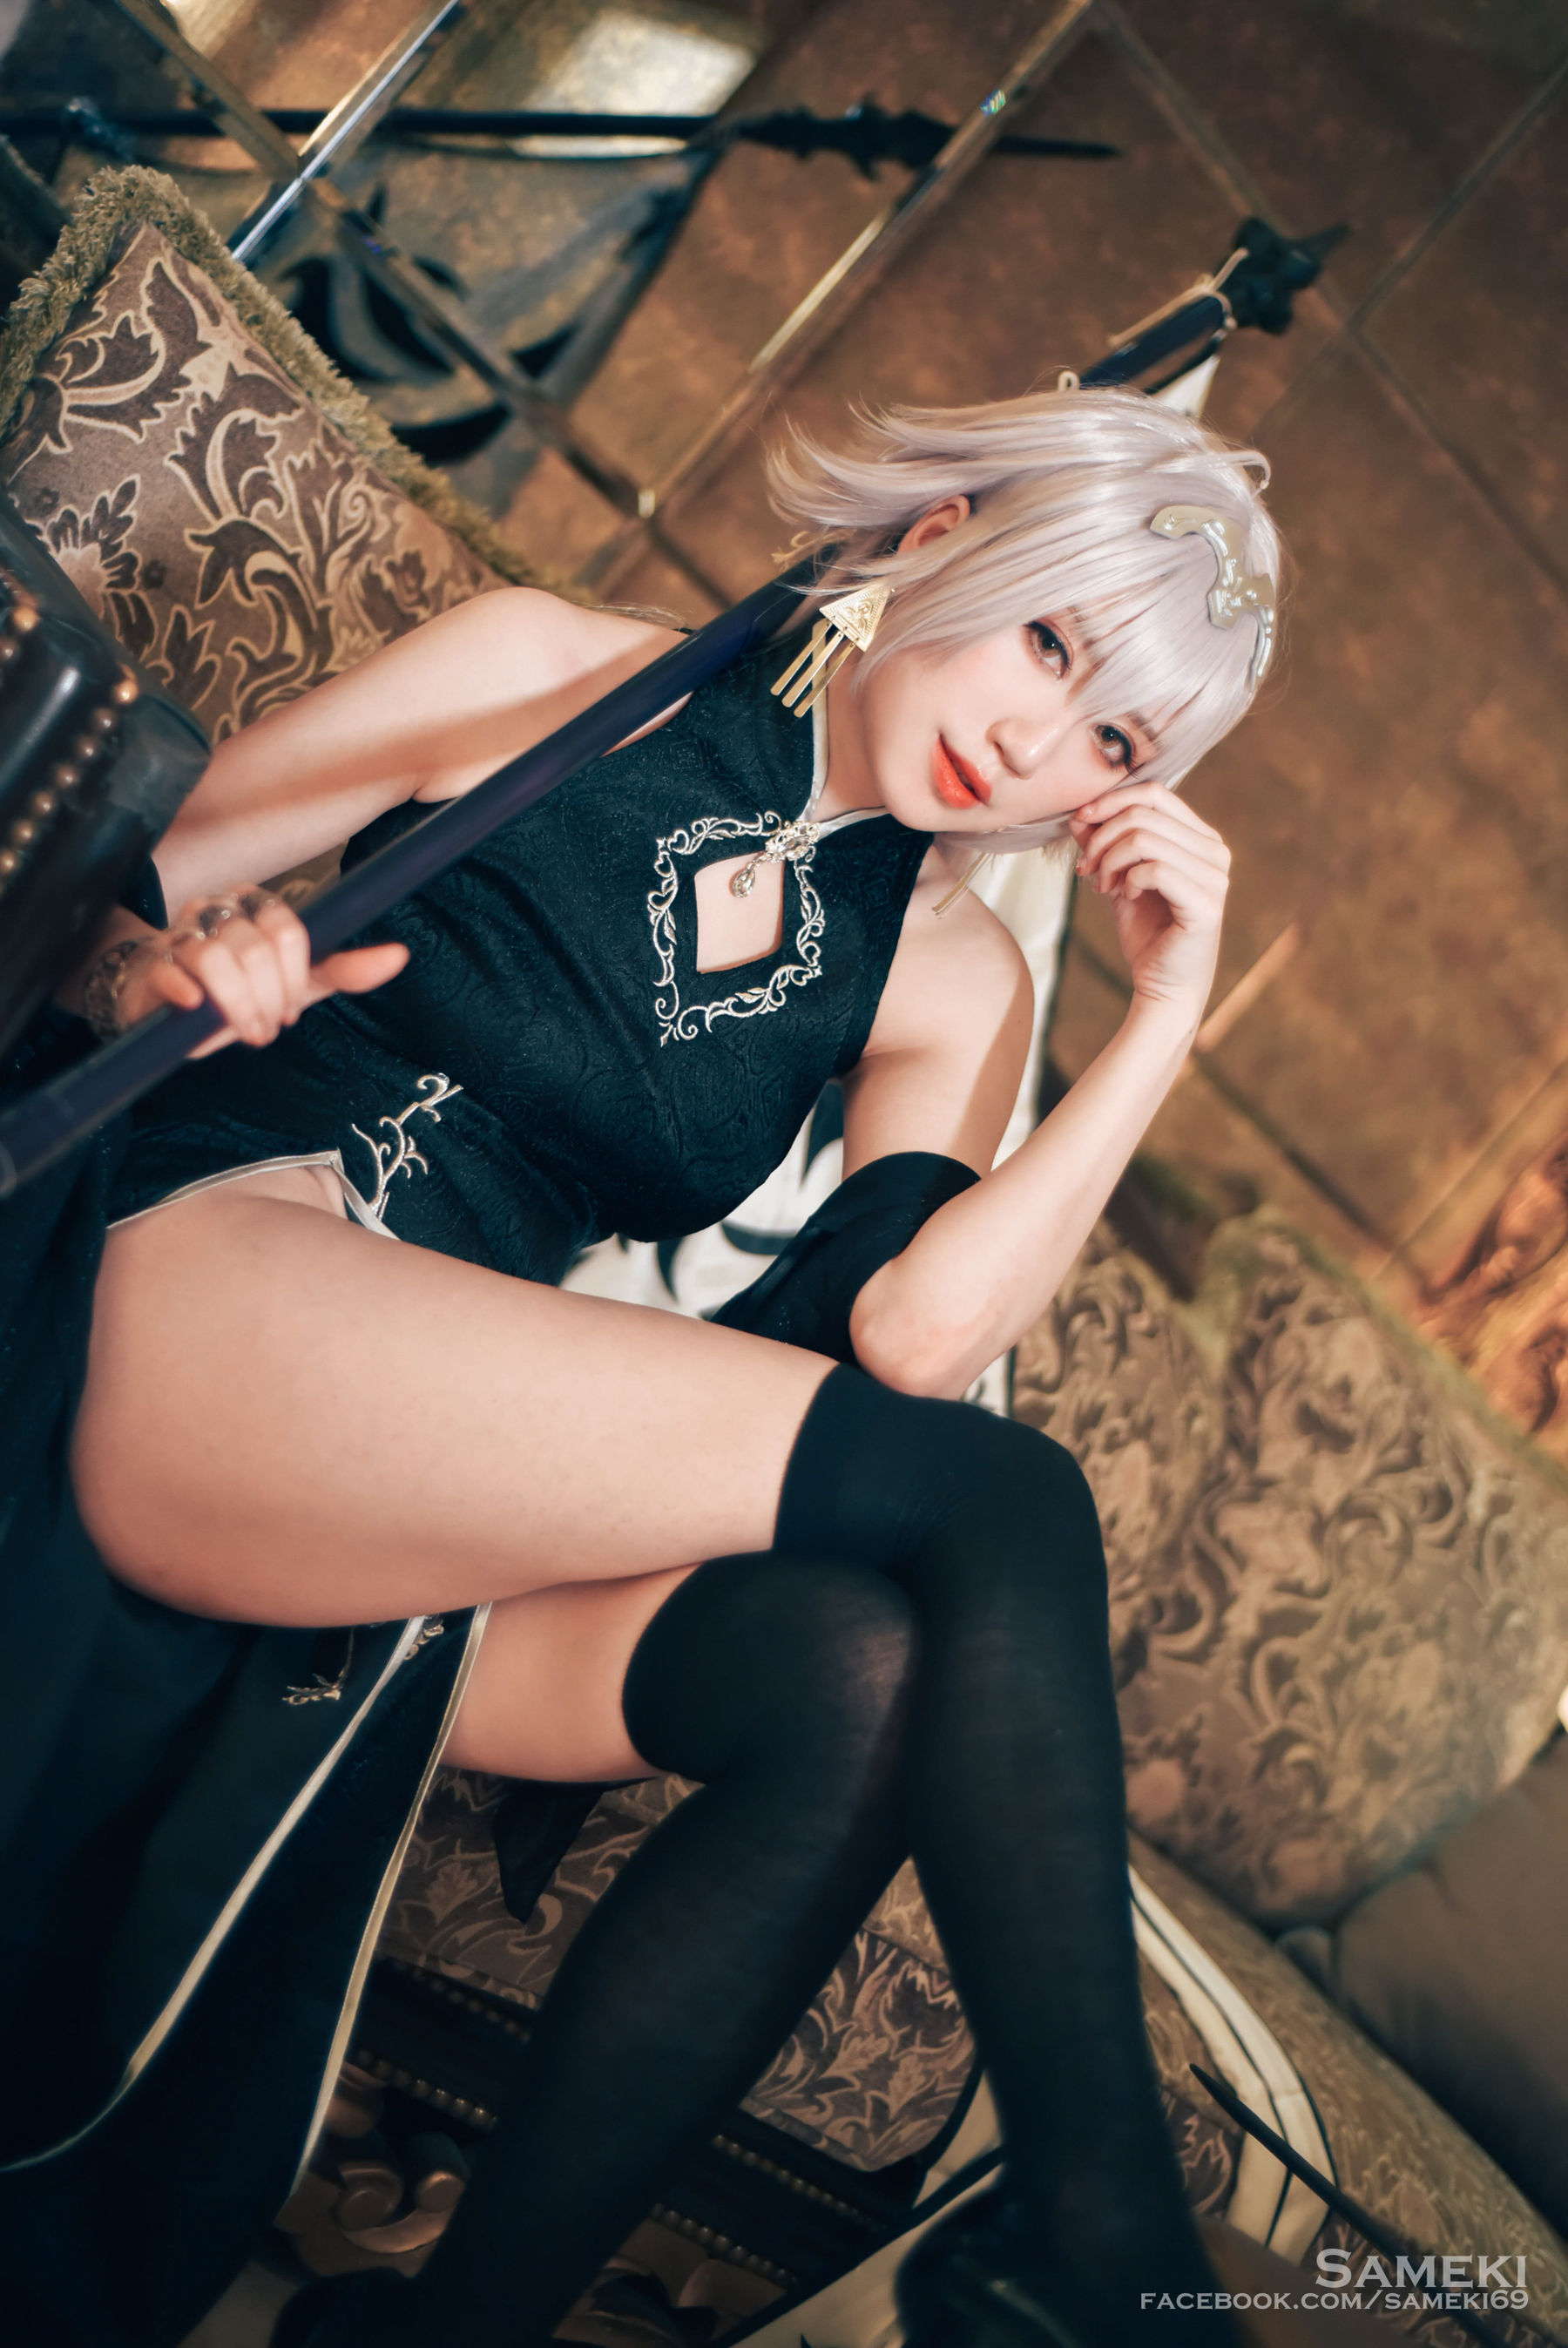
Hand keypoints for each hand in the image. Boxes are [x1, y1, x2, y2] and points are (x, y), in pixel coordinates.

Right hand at [108, 889, 407, 1054]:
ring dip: (238, 1008)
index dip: (294, 978)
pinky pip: (172, 971)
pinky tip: (197, 1009)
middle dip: (269, 1001)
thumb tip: (400, 955)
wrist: (172, 1005)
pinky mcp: (154, 964)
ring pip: (217, 959)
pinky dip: (188, 993)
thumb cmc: (240, 989)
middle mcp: (217, 909)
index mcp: (255, 904)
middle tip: (267, 1028)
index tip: (291, 1007)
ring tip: (244, 1030)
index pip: (288, 931)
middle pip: (256, 950)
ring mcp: (180, 933)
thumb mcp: (297, 982)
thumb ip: (344, 969)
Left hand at [1068, 784, 1229, 1022]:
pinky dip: (1127, 881)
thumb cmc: (1145, 931)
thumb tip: (1080, 813)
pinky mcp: (1207, 904)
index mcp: (1200, 837)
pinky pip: (1154, 870)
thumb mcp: (1118, 877)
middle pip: (1145, 813)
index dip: (1110, 801)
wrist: (1162, 986)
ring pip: (1144, 839)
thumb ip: (1104, 842)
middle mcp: (1215, 851)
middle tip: (1086, 869)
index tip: (1079, 823)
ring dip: (1109, 861)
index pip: (1155, 793)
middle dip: (1102, 837)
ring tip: (1101, 887)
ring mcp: (1216, 877)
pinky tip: (1123, 898)